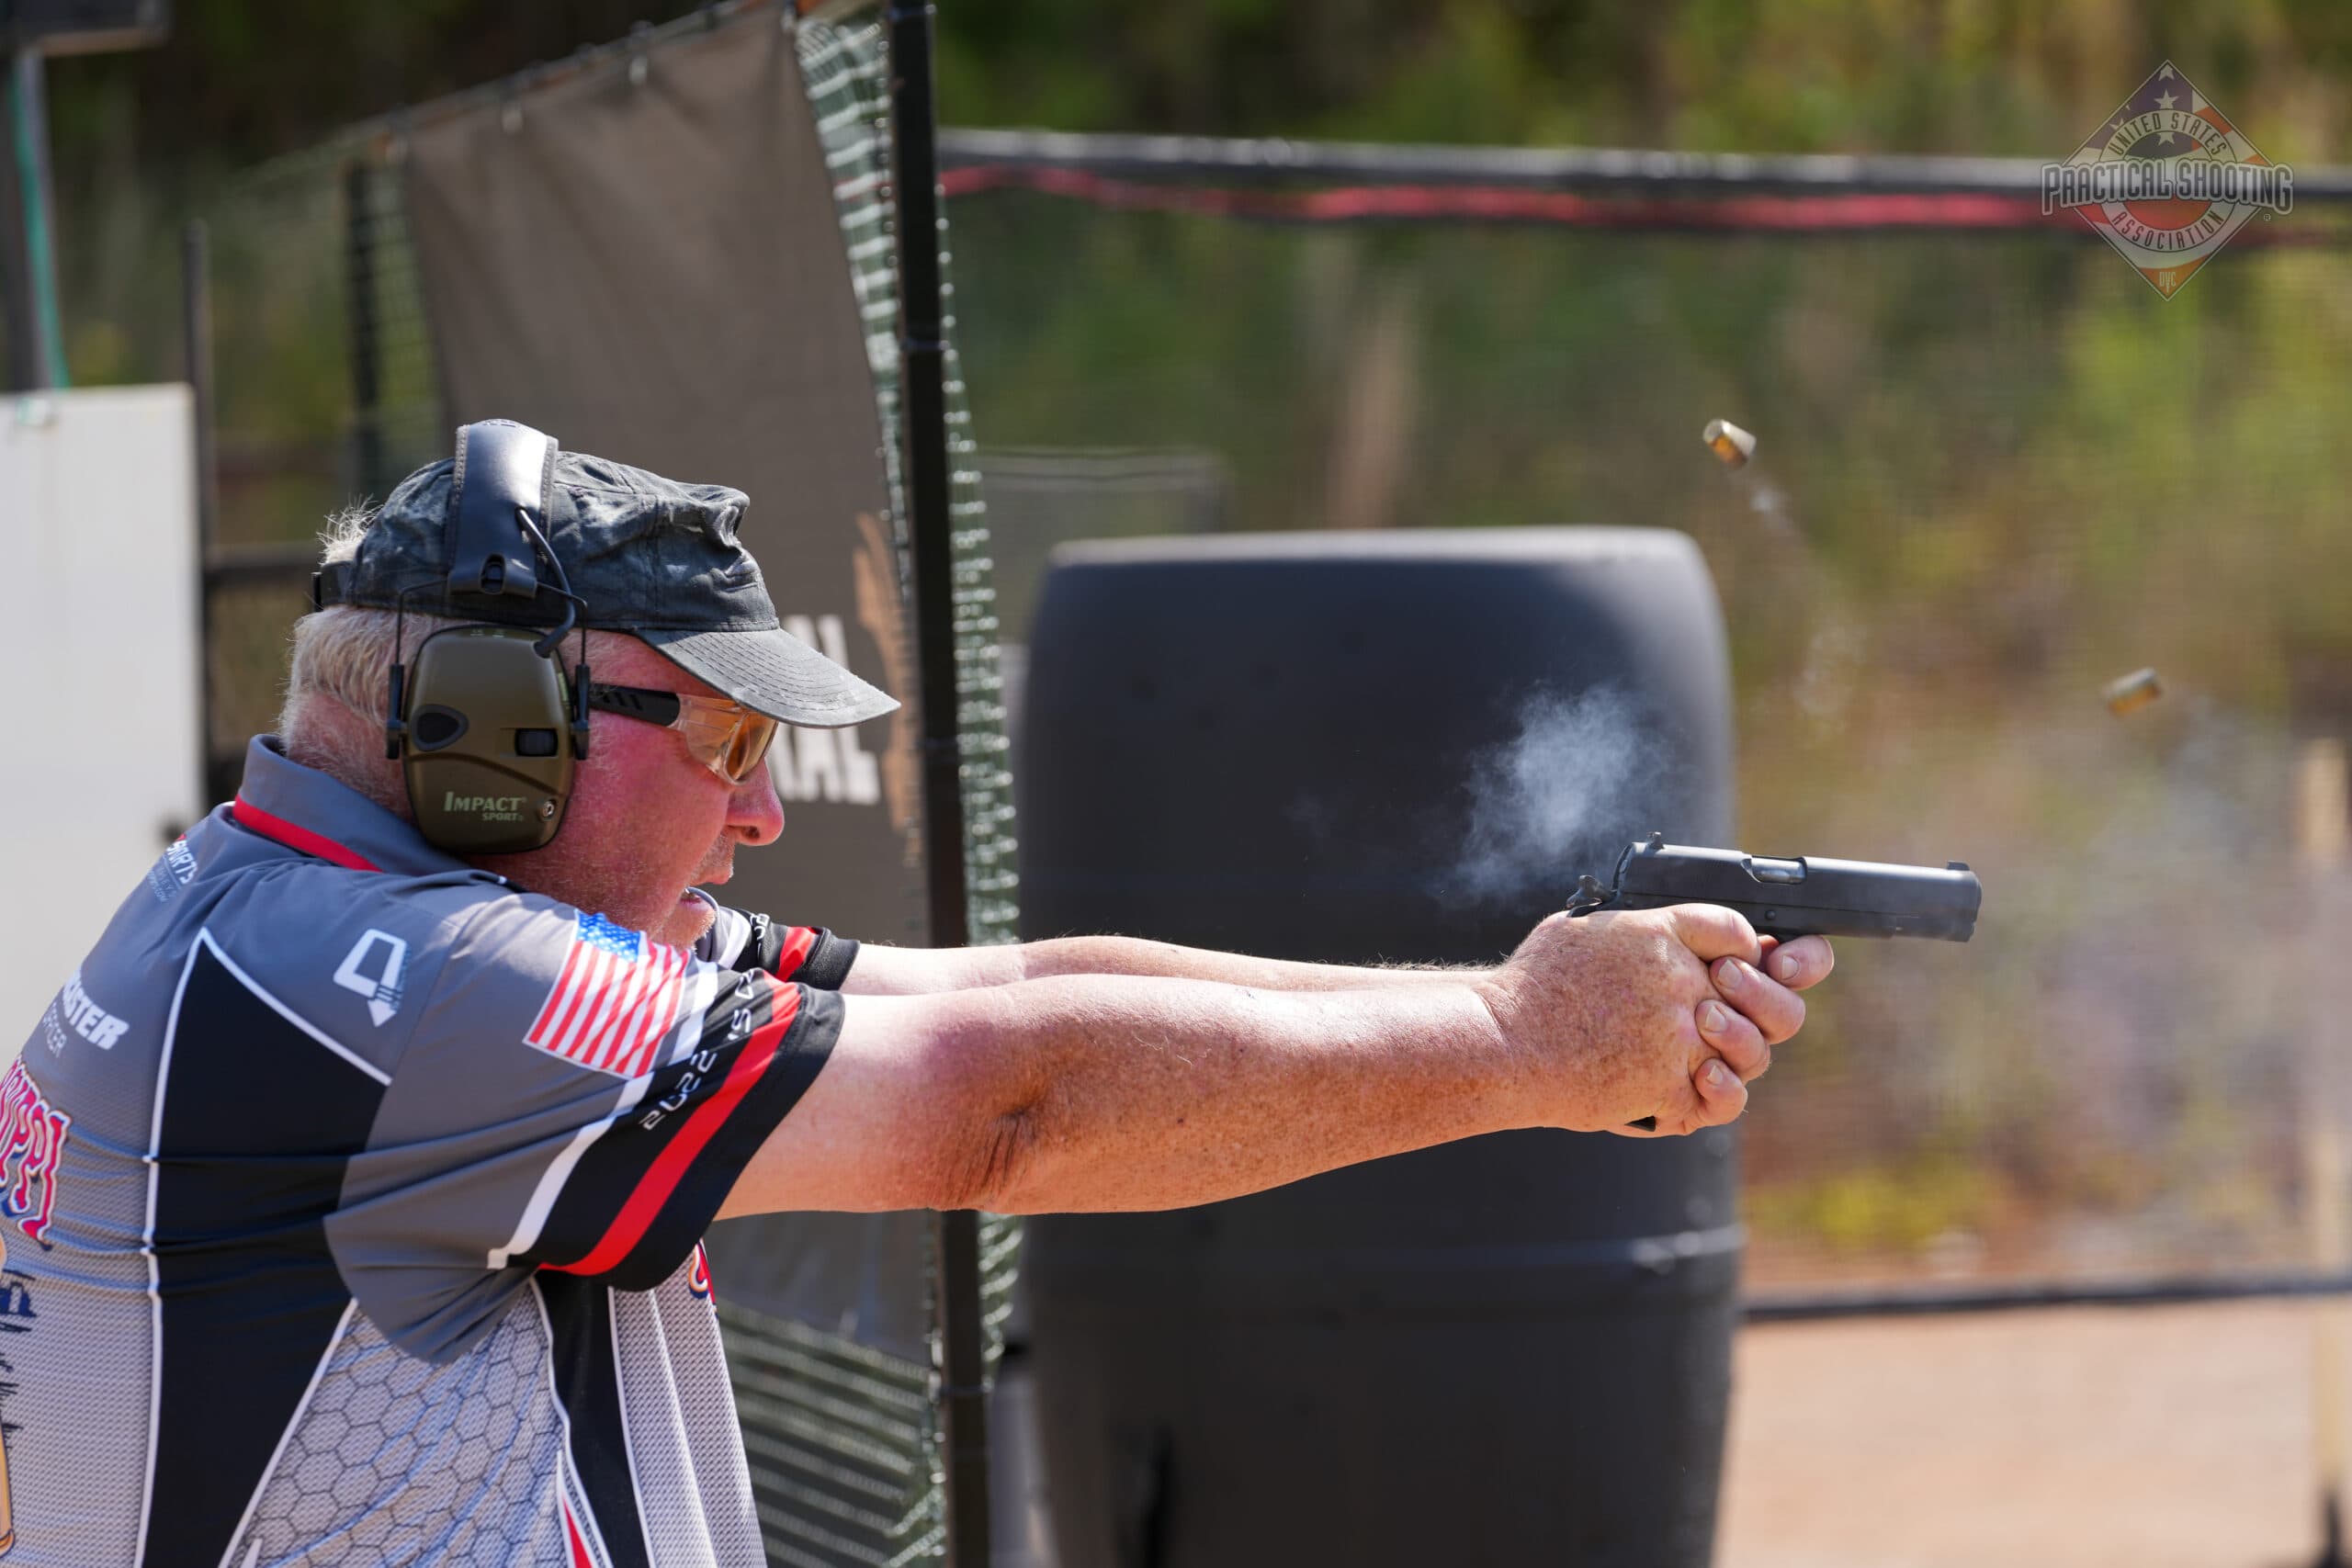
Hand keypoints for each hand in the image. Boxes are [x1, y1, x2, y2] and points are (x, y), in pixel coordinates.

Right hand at [1477, 906, 1833, 1137]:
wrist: (1501, 1044)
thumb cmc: (1532, 987)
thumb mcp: (1585, 929)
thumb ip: (1640, 930)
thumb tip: (1665, 934)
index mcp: (1660, 932)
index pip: (1737, 931)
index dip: (1746, 952)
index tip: (1732, 968)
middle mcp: (1679, 980)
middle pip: (1763, 992)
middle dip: (1760, 1005)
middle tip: (1723, 1016)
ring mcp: (1678, 1035)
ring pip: (1752, 1051)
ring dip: (1736, 1055)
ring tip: (1703, 1058)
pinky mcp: (1669, 1085)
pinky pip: (1721, 1099)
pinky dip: (1710, 1098)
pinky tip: (1692, 1085)